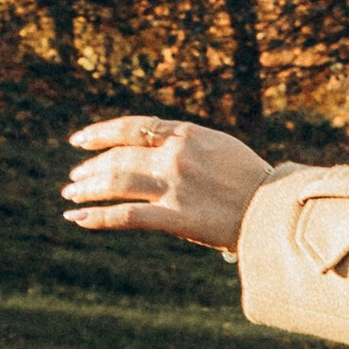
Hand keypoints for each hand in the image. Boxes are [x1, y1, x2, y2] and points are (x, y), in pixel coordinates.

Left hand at [62, 117, 271, 253]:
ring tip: (71, 196)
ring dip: (87, 189)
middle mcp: (175, 156)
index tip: (79, 140)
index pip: (131, 128)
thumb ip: (185, 143)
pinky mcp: (176, 218)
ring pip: (116, 184)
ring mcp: (174, 187)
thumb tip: (154, 146)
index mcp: (186, 134)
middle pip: (118, 157)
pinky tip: (77, 220)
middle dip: (91, 167)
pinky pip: (127, 216)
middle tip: (74, 178)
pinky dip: (98, 218)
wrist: (278, 207)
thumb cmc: (253, 179)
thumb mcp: (219, 147)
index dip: (100, 133)